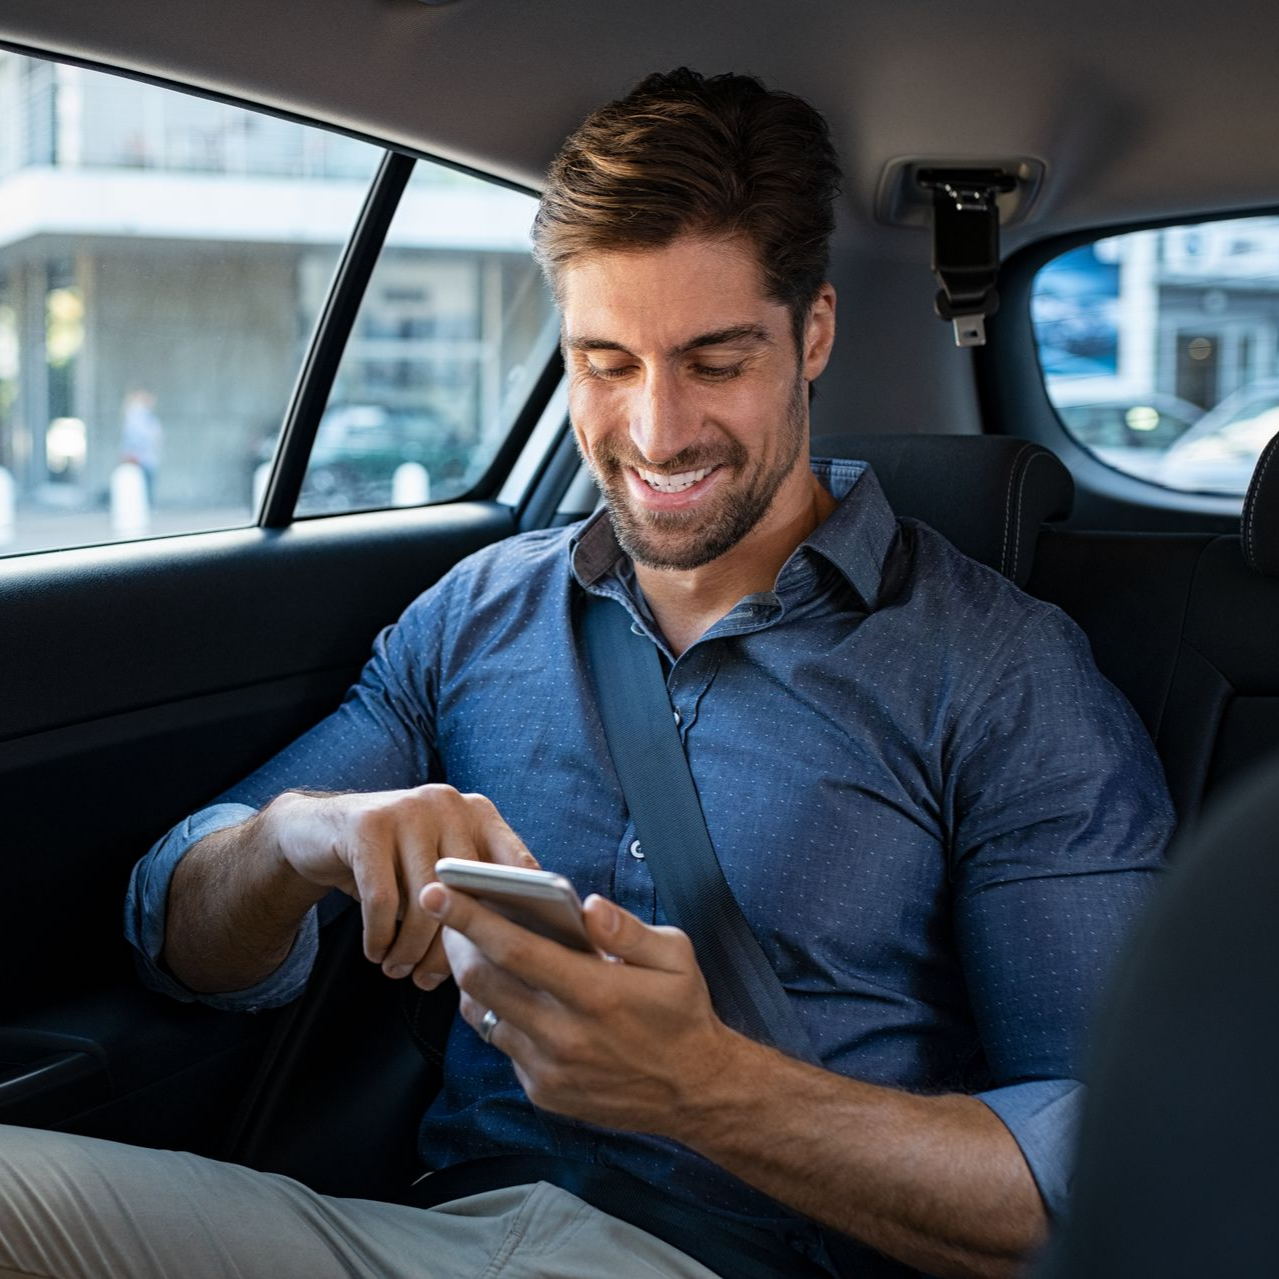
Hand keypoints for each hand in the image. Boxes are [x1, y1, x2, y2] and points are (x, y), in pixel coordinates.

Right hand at [265, 786, 535, 987]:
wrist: (318, 831)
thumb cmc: (392, 864)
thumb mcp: (436, 869)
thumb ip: (472, 892)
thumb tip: (505, 950)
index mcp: (478, 813)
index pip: (518, 865)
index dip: (521, 913)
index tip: (508, 956)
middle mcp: (450, 803)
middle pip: (468, 892)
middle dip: (450, 947)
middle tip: (431, 981)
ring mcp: (409, 809)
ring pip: (425, 900)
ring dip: (410, 949)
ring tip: (399, 971)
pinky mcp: (368, 825)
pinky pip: (383, 900)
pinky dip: (380, 937)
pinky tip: (376, 953)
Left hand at [422, 882, 735, 1137]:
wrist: (695, 1091)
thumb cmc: (683, 1013)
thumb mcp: (675, 957)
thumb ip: (628, 930)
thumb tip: (588, 906)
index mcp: (595, 993)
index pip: (515, 949)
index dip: (470, 917)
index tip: (438, 892)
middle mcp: (565, 1035)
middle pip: (483, 981)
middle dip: (455, 940)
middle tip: (445, 911)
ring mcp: (549, 1069)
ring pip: (484, 1015)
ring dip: (473, 978)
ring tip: (471, 946)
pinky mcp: (543, 1091)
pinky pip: (504, 1045)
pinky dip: (499, 1015)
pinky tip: (512, 992)